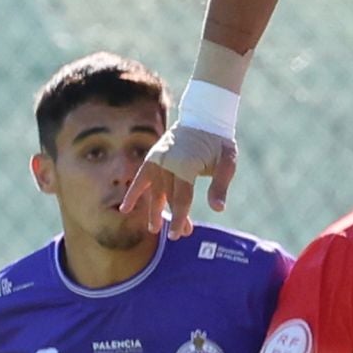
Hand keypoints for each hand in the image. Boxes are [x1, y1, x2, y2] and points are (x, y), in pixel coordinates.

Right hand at [121, 121, 237, 238]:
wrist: (204, 117)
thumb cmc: (219, 142)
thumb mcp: (227, 162)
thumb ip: (220, 186)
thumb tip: (218, 209)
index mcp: (186, 164)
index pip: (182, 197)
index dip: (181, 217)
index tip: (182, 234)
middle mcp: (168, 162)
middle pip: (169, 197)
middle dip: (174, 217)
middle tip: (180, 235)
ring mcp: (158, 160)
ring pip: (155, 191)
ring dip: (155, 210)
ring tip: (154, 227)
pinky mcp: (153, 158)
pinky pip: (140, 178)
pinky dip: (133, 193)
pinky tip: (125, 209)